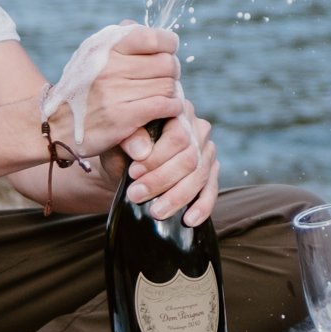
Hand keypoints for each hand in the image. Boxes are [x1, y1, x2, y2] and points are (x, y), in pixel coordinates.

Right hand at [71, 23, 185, 158]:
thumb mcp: (89, 55)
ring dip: (172, 92)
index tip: (168, 51)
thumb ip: (114, 40)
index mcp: (105, 47)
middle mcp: (110, 66)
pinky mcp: (121, 117)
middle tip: (166, 78)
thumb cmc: (80, 88)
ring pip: (167, 85)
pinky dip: (172, 108)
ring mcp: (115, 92)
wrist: (53, 125)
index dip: (168, 44)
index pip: (153, 38)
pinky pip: (164, 106)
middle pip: (167, 63)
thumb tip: (136, 24)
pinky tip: (166, 110)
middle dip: (172, 71)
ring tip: (163, 95)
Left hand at [114, 102, 219, 225]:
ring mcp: (207, 150)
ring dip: (177, 197)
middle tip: (137, 195)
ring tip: (155, 212)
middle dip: (162, 180)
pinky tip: (189, 219)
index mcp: (176, 112)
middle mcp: (197, 128)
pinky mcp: (211, 170)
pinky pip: (211, 189)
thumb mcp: (118, 140)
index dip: (157, 158)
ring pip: (200, 175)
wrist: (125, 163)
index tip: (133, 174)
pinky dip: (202, 206)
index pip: (178, 135)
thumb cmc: (122, 148)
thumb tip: (141, 150)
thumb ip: (128, 140)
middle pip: (190, 157)